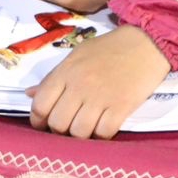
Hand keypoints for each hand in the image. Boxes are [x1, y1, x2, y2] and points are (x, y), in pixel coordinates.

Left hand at [27, 25, 170, 138]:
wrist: (147, 42)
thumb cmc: (109, 48)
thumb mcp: (77, 55)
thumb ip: (53, 77)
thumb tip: (30, 94)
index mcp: (66, 71)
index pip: (40, 104)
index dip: (38, 120)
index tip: (44, 123)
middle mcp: (80, 85)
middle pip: (58, 123)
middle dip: (59, 130)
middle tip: (67, 125)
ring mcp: (101, 97)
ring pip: (79, 133)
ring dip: (81, 135)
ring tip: (86, 126)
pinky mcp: (122, 106)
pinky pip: (104, 133)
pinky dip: (101, 135)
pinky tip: (103, 126)